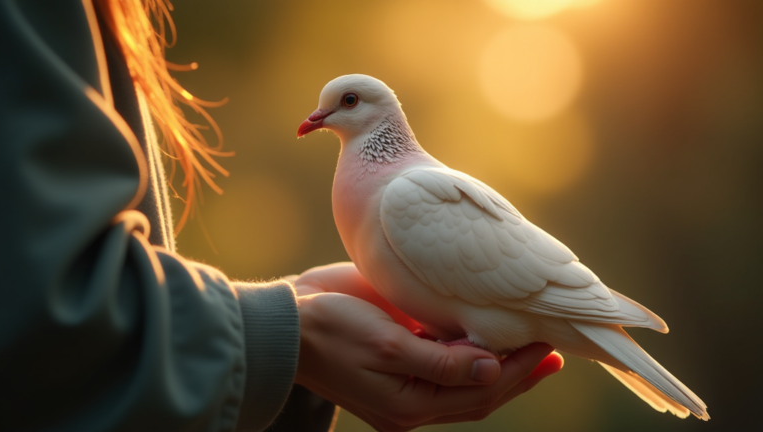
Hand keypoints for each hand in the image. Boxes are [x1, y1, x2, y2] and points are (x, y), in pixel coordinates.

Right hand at [294, 263, 562, 430]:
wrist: (286, 321)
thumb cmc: (332, 332)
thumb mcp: (388, 348)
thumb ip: (442, 363)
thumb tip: (494, 371)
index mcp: (410, 406)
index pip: (479, 395)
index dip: (517, 373)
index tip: (548, 347)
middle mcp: (413, 397)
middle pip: (478, 392)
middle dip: (518, 372)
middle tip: (554, 349)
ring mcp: (405, 377)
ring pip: (465, 377)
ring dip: (498, 360)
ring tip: (532, 343)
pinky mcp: (398, 353)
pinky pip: (444, 357)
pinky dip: (470, 348)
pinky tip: (486, 332)